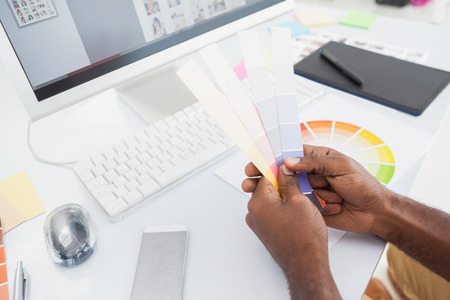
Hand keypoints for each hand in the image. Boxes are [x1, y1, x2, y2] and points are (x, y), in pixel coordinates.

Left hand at [242, 164, 338, 297]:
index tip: (285, 161)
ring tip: (302, 194)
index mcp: (258, 202)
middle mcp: (254, 212)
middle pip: (266, 187)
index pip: (265, 175)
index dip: (278, 166)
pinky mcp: (266, 231)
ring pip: (271, 200)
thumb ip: (288, 181)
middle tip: (298, 178)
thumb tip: (283, 168)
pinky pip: (272, 212)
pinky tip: (298, 208)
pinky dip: (283, 207)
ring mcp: (258, 223)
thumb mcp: (299, 200)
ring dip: (284, 195)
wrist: (306, 265)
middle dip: (282, 181)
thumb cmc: (304, 238)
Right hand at [284, 145, 392, 234]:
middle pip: (292, 174)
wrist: (375, 212)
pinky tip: (336, 205)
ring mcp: (313, 190)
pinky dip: (322, 206)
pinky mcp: (313, 207)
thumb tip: (290, 161)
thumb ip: (316, 162)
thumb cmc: (364, 185)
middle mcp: (314, 174)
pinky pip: (306, 206)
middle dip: (304, 180)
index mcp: (320, 158)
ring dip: (319, 195)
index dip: (285, 157)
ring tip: (338, 195)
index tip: (278, 162)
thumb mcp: (342, 166)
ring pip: (299, 192)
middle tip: (323, 182)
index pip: (295, 153)